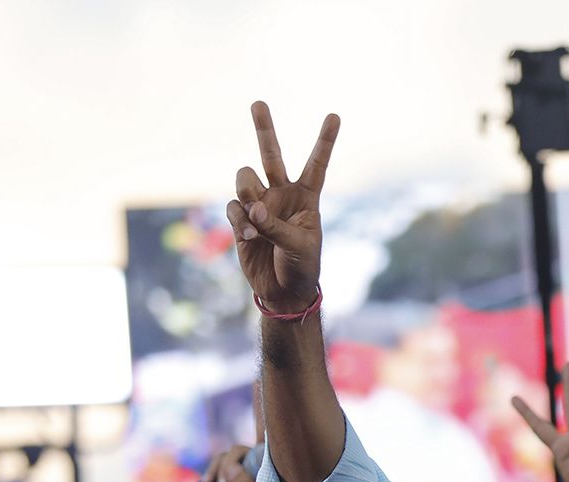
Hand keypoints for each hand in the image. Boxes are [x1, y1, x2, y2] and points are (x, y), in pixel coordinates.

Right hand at [204, 445, 276, 481]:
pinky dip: (211, 471)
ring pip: (225, 456)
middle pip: (238, 451)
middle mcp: (256, 463)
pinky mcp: (228, 471)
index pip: (257, 451)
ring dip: (217, 470)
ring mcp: (241, 466)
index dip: (242, 460)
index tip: (231, 480)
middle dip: (227, 467)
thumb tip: (231, 467)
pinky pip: (217, 463)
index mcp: (269, 469)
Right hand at [228, 102, 339, 309]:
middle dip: (264, 129)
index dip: (325, 140)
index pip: (317, 164)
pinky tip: (248, 237)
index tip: (335, 115)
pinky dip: (239, 220)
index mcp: (307, 198)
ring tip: (256, 217)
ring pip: (244, 179)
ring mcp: (260, 204)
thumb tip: (252, 207)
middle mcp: (282, 195)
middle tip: (259, 103)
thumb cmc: (302, 267)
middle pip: (271, 154)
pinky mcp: (241, 218)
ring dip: (247, 192)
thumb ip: (275, 224)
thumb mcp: (298, 245)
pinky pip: (233, 207)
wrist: (282, 292)